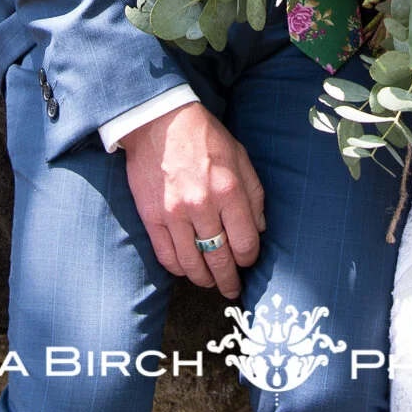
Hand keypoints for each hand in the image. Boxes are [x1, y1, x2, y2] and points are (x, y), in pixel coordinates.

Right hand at [121, 100, 264, 297]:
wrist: (158, 121)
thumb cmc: (203, 137)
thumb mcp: (239, 156)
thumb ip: (254, 193)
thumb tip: (259, 229)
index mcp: (229, 190)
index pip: (245, 243)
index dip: (249, 259)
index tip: (248, 262)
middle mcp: (202, 206)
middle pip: (220, 259)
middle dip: (229, 280)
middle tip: (232, 289)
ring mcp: (174, 214)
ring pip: (192, 264)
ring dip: (204, 279)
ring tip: (210, 282)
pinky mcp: (151, 217)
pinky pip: (166, 256)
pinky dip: (178, 269)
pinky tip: (186, 269)